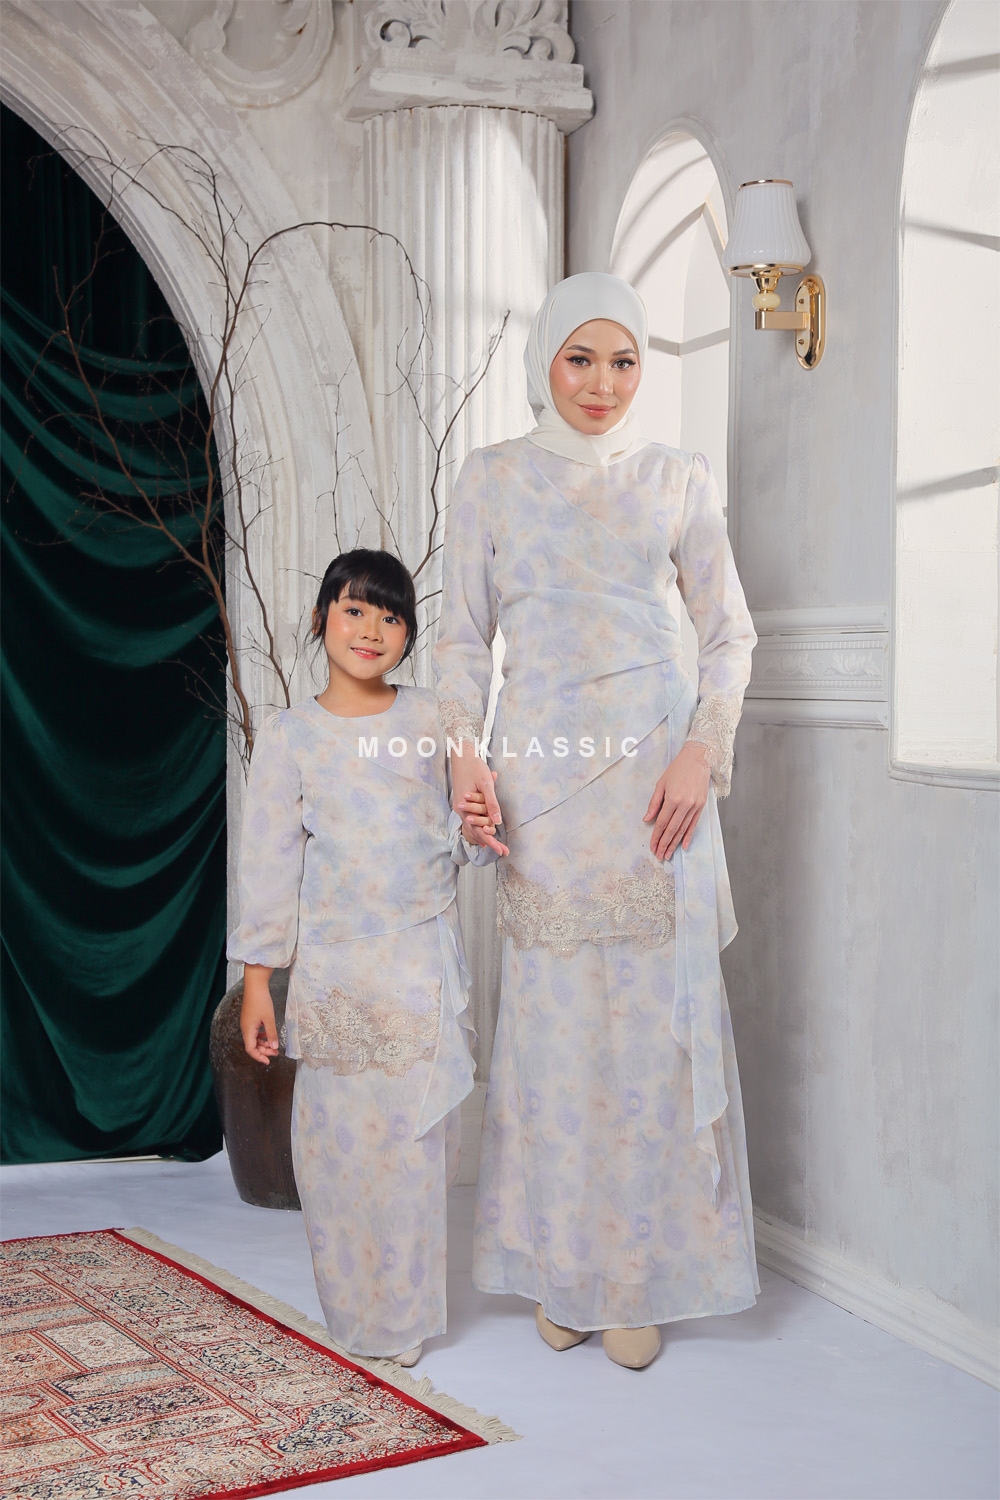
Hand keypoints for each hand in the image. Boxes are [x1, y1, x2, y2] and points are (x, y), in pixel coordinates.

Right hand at [241, 965, 278, 1064]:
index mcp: (248, 1030)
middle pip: (252, 1045)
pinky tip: (269, 1035)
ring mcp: (247, 1023)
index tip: (268, 1061)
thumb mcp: (269, 1019)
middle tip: (276, 1053)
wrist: (255, 985)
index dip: (259, 1057)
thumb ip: (272, 1034)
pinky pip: (254, 1032)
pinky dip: (262, 1036)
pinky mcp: (250, 1018)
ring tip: (274, 1045)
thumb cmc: (261, 1001)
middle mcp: (245, 1028)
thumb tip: (274, 1047)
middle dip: (264, 1050)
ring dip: (263, 1043)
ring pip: (254, 1039)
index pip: (250, 1049)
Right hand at [451, 753, 507, 856]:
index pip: (479, 830)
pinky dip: (480, 826)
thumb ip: (491, 803)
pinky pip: (472, 819)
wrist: (461, 755)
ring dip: (486, 835)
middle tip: (504, 852)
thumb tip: (498, 822)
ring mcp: (461, 807)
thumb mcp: (486, 784)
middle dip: (491, 842)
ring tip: (498, 845)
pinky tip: (487, 830)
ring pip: (474, 826)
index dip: (492, 841)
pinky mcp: (463, 803)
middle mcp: (461, 810)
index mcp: (465, 808)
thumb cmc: (474, 767)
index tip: (501, 851)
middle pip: (476, 832)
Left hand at [643, 742, 710, 860]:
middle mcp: (685, 804)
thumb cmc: (677, 769)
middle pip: (672, 829)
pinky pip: (693, 825)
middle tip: (659, 856)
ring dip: (675, 843)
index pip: (661, 823)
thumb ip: (654, 803)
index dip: (656, 837)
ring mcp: (694, 806)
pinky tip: (683, 846)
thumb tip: (647, 819)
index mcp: (673, 799)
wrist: (698, 759)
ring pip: (683, 829)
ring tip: (668, 854)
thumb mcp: (661, 784)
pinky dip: (688, 836)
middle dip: (665, 844)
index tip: (653, 847)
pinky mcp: (701, 806)